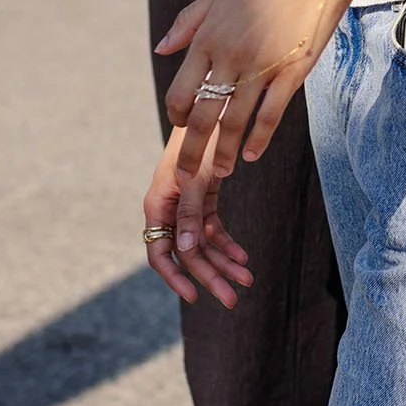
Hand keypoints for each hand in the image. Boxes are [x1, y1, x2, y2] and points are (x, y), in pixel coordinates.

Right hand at [143, 126, 253, 307]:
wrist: (215, 105)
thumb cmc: (201, 137)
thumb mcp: (195, 176)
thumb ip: (190, 214)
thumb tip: (188, 252)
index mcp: (158, 205)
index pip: (160, 252)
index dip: (176, 278)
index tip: (195, 297)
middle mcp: (169, 209)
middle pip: (188, 254)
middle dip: (210, 278)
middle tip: (233, 300)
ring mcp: (186, 204)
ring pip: (203, 244)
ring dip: (224, 263)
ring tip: (248, 280)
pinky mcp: (203, 198)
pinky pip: (213, 229)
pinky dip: (228, 243)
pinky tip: (243, 258)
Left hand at [154, 0, 364, 258]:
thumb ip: (187, 23)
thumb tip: (161, 49)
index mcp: (208, 38)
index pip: (181, 91)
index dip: (178, 116)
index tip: (181, 128)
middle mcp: (230, 55)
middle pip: (203, 116)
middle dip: (192, 151)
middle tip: (187, 175)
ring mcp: (261, 66)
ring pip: (235, 122)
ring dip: (224, 153)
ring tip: (221, 172)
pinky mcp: (292, 71)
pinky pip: (270, 115)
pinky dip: (259, 139)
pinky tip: (253, 155)